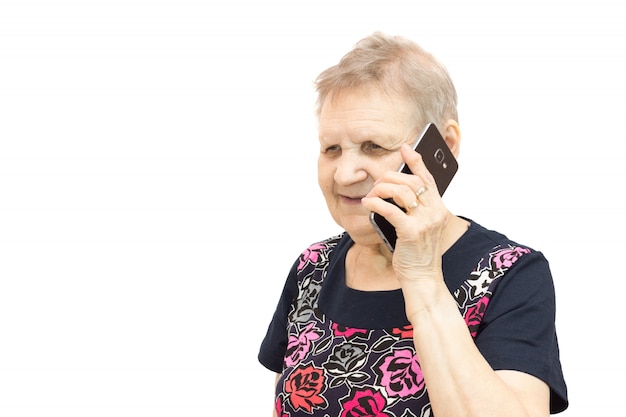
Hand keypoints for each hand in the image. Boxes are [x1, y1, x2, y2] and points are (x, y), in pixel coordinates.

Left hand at [362, 144, 449, 282]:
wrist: (423, 278)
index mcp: (439, 209)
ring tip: (371, 195)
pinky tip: (368, 204)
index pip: (428, 178)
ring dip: (381, 189)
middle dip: (390, 178)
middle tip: (377, 183)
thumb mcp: (421, 227)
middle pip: (411, 182)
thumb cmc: (418, 254)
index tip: (405, 148)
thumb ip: (415, 210)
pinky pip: (390, 209)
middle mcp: (435, 212)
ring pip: (401, 191)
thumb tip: (395, 191)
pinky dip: (376, 203)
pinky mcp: (411, 231)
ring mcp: (424, 221)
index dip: (416, 161)